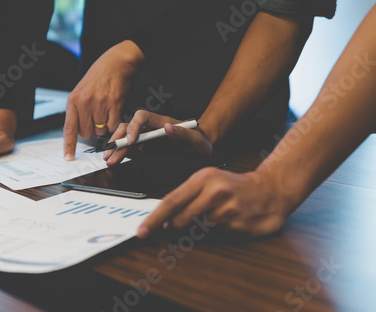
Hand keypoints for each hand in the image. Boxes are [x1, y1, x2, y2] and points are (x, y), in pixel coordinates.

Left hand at [63, 40, 143, 160]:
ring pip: (101, 131)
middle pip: (87, 133)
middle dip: (92, 129)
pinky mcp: (114, 104)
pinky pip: (113, 126)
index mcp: (74, 100)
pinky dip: (114, 122)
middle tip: (96, 117)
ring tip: (105, 109)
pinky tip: (113, 110)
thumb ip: (78, 110)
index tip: (68, 157)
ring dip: (104, 125)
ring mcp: (100, 104)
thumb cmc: (98, 77)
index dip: (69, 145)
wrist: (115, 64)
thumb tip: (78, 130)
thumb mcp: (81, 91)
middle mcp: (85, 103)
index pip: (69, 128)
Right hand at [103, 110, 212, 165]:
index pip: (142, 117)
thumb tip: (169, 128)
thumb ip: (182, 133)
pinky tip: (117, 160)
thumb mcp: (195, 139)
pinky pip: (131, 149)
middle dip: (118, 140)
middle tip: (111, 154)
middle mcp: (151, 128)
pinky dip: (122, 154)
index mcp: (161, 122)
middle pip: (128, 127)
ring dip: (116, 149)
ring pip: (126, 138)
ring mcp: (147, 138)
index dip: (134, 127)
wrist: (199, 148)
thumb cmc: (198, 140)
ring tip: (109, 160)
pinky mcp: (146, 148)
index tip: (132, 141)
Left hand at [137, 168, 294, 238]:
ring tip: (214, 215)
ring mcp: (227, 209)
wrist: (270, 189)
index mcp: (202, 178)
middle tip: (175, 227)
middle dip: (173, 227)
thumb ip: (187, 197)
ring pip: (197, 230)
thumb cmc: (234, 186)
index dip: (154, 219)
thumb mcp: (209, 181)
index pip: (171, 201)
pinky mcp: (238, 224)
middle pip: (180, 219)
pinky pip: (216, 236)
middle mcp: (214, 191)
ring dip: (199, 229)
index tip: (142, 231)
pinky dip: (217, 232)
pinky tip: (228, 221)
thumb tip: (163, 219)